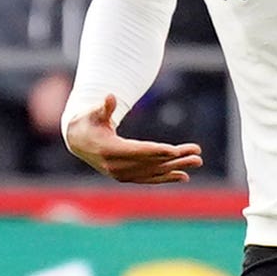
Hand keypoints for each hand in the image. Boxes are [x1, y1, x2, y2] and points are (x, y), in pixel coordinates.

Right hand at [63, 92, 202, 184]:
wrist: (78, 141)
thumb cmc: (89, 122)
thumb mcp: (93, 112)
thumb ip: (103, 107)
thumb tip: (109, 97)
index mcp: (109, 150)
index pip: (138, 151)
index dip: (157, 151)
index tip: (175, 151)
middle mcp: (116, 166)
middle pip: (151, 162)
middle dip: (175, 159)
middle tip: (197, 155)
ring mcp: (121, 174)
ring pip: (153, 172)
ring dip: (176, 168)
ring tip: (197, 162)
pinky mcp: (125, 177)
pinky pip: (149, 178)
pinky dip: (166, 177)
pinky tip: (183, 176)